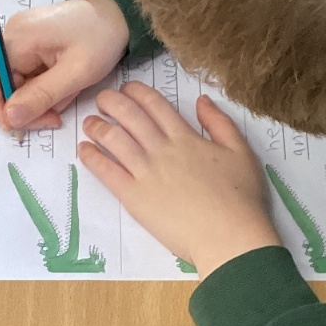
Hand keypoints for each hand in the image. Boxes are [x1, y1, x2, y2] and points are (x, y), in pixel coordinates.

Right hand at [0, 0, 128, 131]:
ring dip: (36, 98)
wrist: (118, 14)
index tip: (18, 127)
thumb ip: (41, 96)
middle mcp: (12, 35)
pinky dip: (42, 89)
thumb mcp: (76, 73)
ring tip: (66, 97)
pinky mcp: (31, 45)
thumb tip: (10, 117)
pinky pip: (27, 75)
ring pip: (15, 82)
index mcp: (18, 37)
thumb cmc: (101, 38)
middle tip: (50, 119)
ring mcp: (20, 39)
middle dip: (21, 106)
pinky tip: (64, 88)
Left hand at [79, 84, 281, 277]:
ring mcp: (146, 173)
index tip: (126, 89)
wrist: (229, 236)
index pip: (155, 104)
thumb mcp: (241, 152)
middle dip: (111, 102)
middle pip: (129, 116)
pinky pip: (107, 172)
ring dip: (97, 127)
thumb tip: (201, 100)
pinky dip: (92, 157)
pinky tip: (84, 149)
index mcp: (186, 137)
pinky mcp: (134, 198)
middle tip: (101, 98)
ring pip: (114, 140)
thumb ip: (220, 123)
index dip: (136, 92)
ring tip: (88, 122)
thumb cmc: (240, 198)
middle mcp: (162, 150)